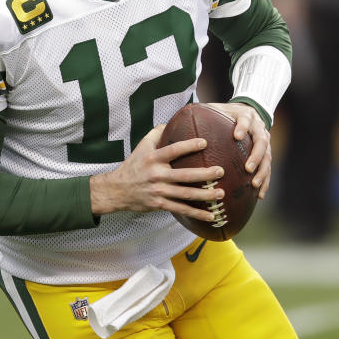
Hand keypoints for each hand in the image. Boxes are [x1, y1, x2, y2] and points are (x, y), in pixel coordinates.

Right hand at [90, 125, 225, 222]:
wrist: (117, 190)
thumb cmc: (133, 166)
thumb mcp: (141, 147)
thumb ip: (156, 134)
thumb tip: (170, 122)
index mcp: (154, 158)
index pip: (173, 150)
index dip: (189, 146)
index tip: (204, 143)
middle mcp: (157, 175)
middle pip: (185, 175)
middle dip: (205, 174)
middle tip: (220, 171)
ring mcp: (159, 191)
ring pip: (186, 194)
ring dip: (205, 195)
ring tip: (220, 193)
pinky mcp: (160, 204)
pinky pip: (181, 209)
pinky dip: (196, 214)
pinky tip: (210, 216)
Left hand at [204, 102, 271, 198]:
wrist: (249, 111)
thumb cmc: (228, 113)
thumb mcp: (217, 108)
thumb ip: (204, 113)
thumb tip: (179, 117)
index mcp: (247, 116)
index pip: (246, 119)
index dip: (243, 127)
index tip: (237, 136)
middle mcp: (259, 128)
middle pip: (262, 142)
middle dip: (256, 156)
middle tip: (247, 169)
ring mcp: (265, 141)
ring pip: (267, 157)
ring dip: (262, 172)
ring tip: (254, 184)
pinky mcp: (267, 153)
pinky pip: (267, 168)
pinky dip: (265, 181)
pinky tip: (259, 195)